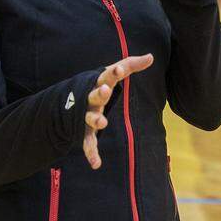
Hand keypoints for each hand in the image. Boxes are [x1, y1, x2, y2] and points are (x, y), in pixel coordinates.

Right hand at [82, 54, 153, 168]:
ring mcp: (87, 114)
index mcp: (100, 83)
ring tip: (102, 123)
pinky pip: (88, 142)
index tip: (121, 69)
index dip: (115, 72)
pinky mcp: (84, 131)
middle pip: (95, 95)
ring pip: (90, 117)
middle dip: (100, 93)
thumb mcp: (113, 73)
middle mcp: (91, 98)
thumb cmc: (99, 84)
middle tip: (106, 90)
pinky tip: (96, 164)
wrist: (69, 101)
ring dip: (95, 120)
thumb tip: (151, 56)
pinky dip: (91, 153)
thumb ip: (131, 65)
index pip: (108, 75)